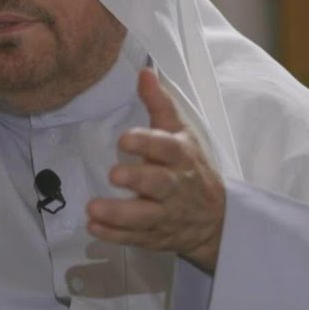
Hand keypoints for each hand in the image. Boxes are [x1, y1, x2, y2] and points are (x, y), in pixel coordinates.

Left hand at [85, 68, 225, 273]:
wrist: (216, 219)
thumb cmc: (190, 167)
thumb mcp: (180, 133)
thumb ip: (160, 105)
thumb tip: (144, 71)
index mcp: (181, 157)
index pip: (167, 148)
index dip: (147, 143)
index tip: (124, 139)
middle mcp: (174, 187)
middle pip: (159, 184)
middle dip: (138, 179)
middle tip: (114, 174)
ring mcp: (165, 214)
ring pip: (144, 217)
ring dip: (118, 214)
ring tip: (92, 209)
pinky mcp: (155, 236)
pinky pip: (135, 238)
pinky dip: (114, 236)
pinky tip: (93, 228)